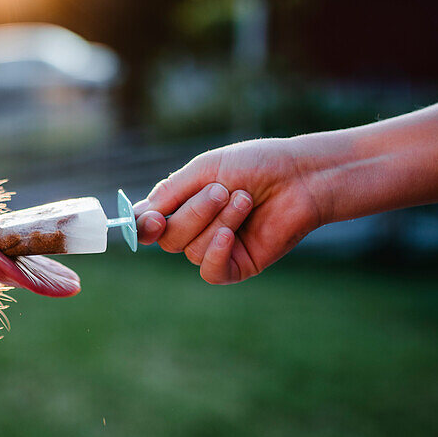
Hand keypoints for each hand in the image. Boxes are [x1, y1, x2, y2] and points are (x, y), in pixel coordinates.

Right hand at [133, 138, 328, 283]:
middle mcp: (196, 229)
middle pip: (168, 238)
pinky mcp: (238, 266)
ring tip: (245, 199)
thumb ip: (169, 193)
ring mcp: (217, 249)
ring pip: (192, 250)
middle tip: (222, 190)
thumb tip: (135, 217)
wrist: (302, 175)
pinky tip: (231, 234)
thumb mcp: (205, 169)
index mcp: (183, 205)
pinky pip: (211, 271)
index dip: (143, 225)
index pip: (148, 224)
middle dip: (194, 213)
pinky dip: (216, 252)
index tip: (152, 219)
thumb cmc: (257, 165)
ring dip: (218, 221)